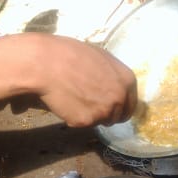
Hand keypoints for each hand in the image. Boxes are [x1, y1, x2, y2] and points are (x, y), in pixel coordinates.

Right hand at [16, 34, 137, 127]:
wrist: (46, 63)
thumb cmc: (70, 54)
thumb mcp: (100, 57)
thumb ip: (112, 74)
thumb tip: (113, 84)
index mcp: (127, 81)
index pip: (131, 104)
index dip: (120, 106)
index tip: (109, 105)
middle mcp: (119, 98)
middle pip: (117, 116)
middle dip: (105, 112)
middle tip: (88, 103)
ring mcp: (103, 112)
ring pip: (100, 121)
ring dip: (90, 115)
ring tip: (74, 99)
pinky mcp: (86, 122)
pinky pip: (81, 123)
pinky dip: (73, 117)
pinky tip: (64, 102)